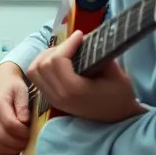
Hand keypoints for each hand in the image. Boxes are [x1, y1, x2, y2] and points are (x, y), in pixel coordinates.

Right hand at [0, 62, 30, 154]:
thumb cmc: (14, 86)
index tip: (31, 130)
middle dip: (20, 143)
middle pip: (3, 139)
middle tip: (30, 139)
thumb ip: (22, 106)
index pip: (10, 126)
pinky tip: (13, 152)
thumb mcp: (21, 90)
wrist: (1, 82)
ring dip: (13, 150)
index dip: (23, 132)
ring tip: (23, 143)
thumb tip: (24, 121)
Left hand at [27, 31, 143, 123]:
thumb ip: (100, 56)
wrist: (118, 119)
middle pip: (42, 64)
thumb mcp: (117, 75)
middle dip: (56, 49)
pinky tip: (58, 61)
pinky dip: (42, 66)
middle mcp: (58, 95)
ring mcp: (52, 99)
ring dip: (45, 57)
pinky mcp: (51, 99)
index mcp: (74, 89)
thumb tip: (86, 39)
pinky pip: (36, 78)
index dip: (67, 43)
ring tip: (63, 51)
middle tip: (72, 43)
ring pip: (34, 71)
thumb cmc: (120, 97)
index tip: (80, 35)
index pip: (57, 60)